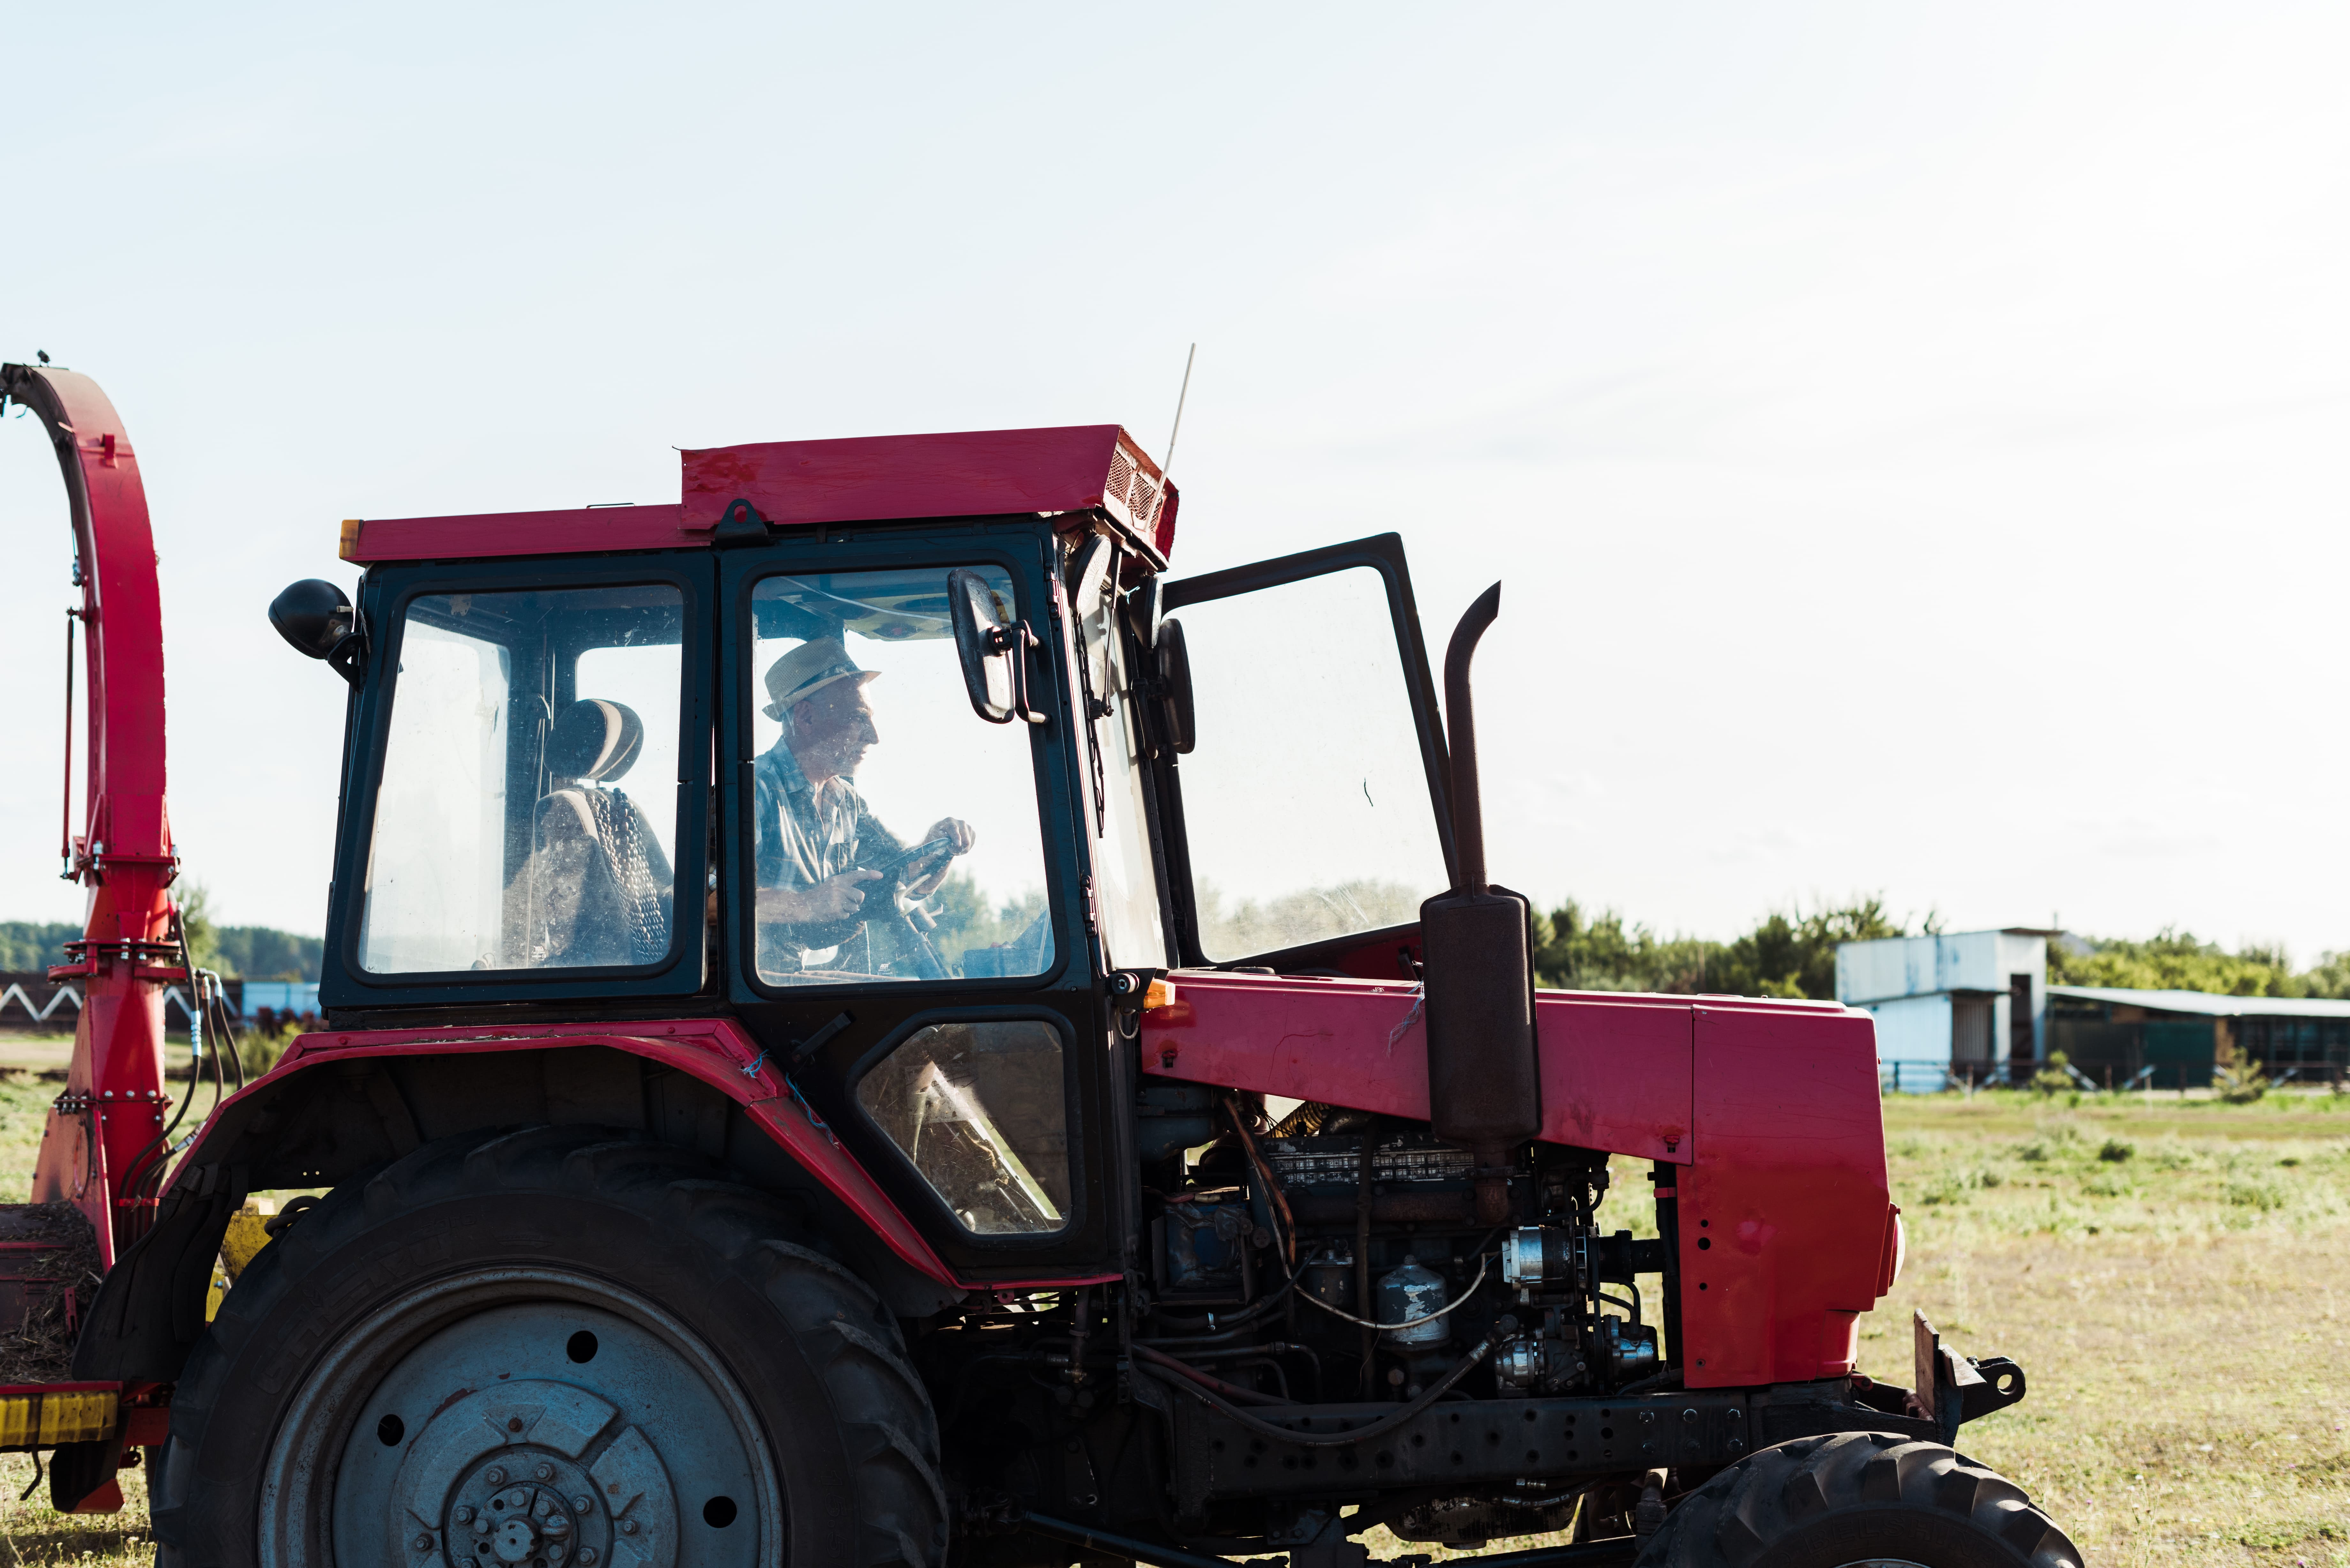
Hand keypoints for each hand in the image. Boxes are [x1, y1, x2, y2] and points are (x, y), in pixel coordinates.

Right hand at [757, 869, 880, 924]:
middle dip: (857, 901)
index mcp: (838, 880)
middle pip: (861, 895)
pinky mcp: (836, 910)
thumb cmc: (819, 896)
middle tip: (847, 902)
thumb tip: (860, 894)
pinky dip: (842, 916)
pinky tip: (832, 912)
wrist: (804, 905)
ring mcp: (838, 899)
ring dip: (849, 909)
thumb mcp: (831, 885)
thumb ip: (844, 886)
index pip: (856, 875)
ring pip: (855, 907)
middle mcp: (840, 888)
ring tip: (837, 907)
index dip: (869, 874)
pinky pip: (847, 915)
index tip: (880, 875)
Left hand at [908, 819, 974, 897]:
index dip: (955, 836)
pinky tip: (960, 849)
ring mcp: (960, 824)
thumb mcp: (925, 859)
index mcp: (938, 826)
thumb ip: (924, 868)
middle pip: (963, 827)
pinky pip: (973, 837)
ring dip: (965, 845)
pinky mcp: (967, 829)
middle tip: (956, 853)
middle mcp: (950, 822)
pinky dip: (969, 845)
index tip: (957, 846)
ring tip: (955, 852)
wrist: (934, 846)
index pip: (950, 827)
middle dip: (962, 842)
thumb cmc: (928, 853)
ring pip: (969, 833)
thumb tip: (921, 888)